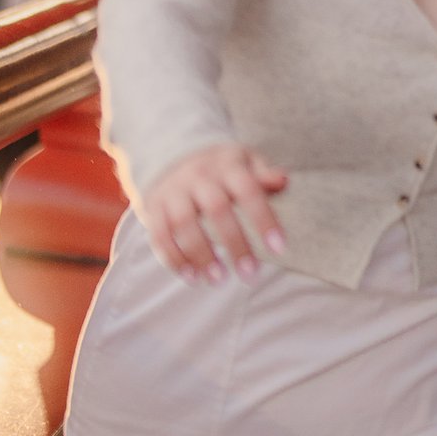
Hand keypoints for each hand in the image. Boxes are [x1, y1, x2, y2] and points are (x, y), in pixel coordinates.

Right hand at [140, 144, 287, 283]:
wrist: (171, 153)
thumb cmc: (222, 168)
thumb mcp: (245, 163)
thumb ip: (263, 176)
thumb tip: (283, 180)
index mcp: (227, 165)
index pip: (248, 190)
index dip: (263, 219)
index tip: (279, 249)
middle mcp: (198, 176)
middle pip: (216, 208)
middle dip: (234, 243)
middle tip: (251, 275)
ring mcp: (173, 191)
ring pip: (184, 223)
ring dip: (201, 255)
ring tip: (219, 281)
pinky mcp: (153, 207)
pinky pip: (159, 234)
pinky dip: (174, 258)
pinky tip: (192, 278)